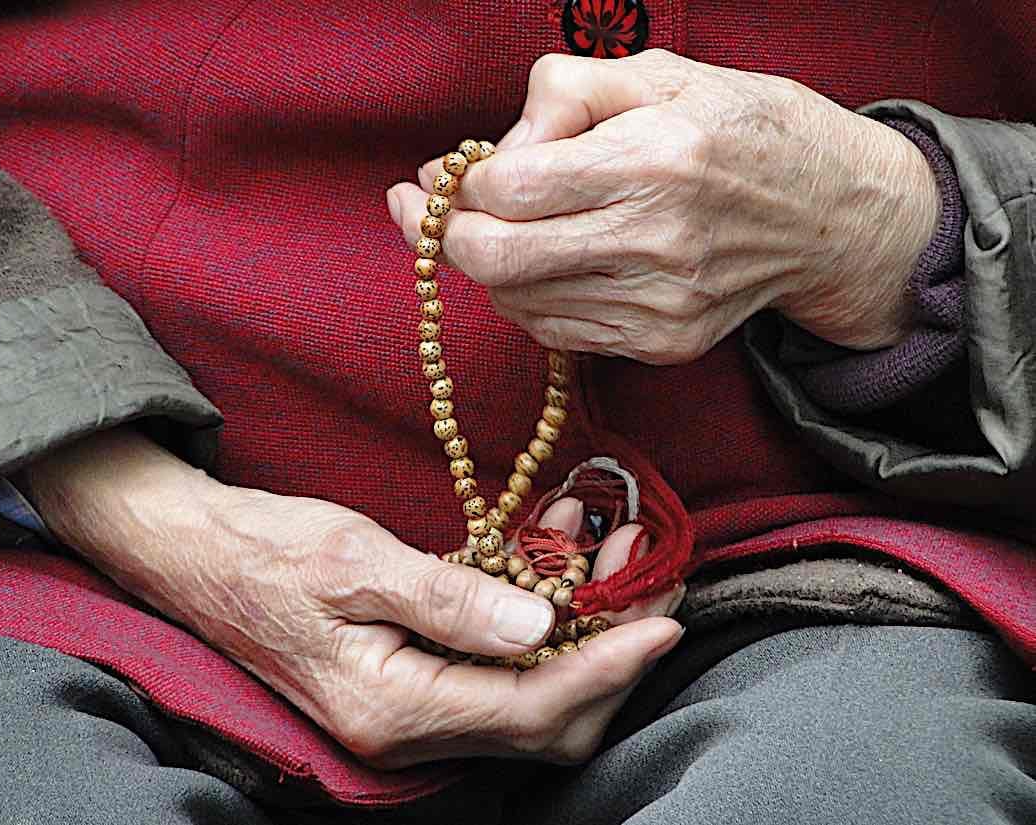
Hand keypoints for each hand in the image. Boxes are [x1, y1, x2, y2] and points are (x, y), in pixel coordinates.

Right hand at [23, 428, 683, 768]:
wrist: (193, 553)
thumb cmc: (264, 549)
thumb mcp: (354, 559)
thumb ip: (449, 598)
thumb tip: (539, 623)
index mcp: (393, 707)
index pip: (531, 705)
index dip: (608, 665)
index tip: (664, 618)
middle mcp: (409, 726)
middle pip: (546, 718)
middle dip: (611, 652)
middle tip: (651, 573)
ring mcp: (410, 708)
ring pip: (530, 696)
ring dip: (583, 632)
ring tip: (614, 552)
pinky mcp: (411, 678)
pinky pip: (496, 666)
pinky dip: (539, 619)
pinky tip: (554, 551)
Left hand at [386, 49, 939, 363]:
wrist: (832, 215)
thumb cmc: (744, 129)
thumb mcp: (662, 73)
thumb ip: (563, 93)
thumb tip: (488, 155)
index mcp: (654, 160)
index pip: (509, 188)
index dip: (455, 184)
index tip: (437, 174)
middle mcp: (657, 242)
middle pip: (497, 259)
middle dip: (440, 235)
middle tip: (420, 210)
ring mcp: (660, 305)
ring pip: (517, 301)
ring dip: (487, 264)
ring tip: (500, 227)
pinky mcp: (664, 342)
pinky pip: (556, 331)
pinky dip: (527, 297)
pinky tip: (542, 262)